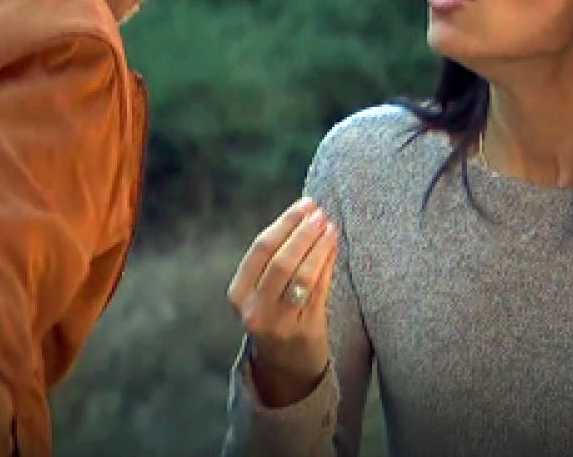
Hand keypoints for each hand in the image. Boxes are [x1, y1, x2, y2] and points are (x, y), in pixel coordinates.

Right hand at [227, 196, 338, 407]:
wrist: (286, 368)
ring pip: (302, 275)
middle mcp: (255, 310)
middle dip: (302, 231)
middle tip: (320, 212)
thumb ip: (272, 260)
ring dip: (318, 246)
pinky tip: (333, 247)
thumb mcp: (260, 293)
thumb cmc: (274, 317)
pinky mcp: (306, 331)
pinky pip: (320, 290)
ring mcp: (280, 323)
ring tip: (330, 226)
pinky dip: (327, 264)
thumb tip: (302, 214)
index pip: (260, 249)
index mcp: (238, 295)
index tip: (304, 205)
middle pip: (280, 261)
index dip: (284, 223)